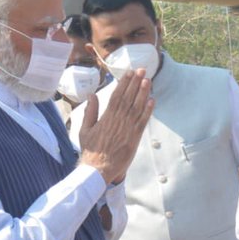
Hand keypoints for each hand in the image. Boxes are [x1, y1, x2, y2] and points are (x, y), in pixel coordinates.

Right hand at [77, 69, 153, 183]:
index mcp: (106, 117)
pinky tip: (152, 100)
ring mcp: (127, 129)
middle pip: (129, 97)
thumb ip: (90, 111)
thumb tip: (92, 95)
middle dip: (136, 83)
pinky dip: (148, 110)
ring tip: (148, 80)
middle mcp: (118, 120)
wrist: (98, 169)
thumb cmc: (91, 150)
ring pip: (137, 107)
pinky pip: (143, 121)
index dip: (124, 83)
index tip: (129, 73)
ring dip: (143, 93)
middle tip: (142, 70)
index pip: (117, 95)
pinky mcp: (135, 138)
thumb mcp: (85, 129)